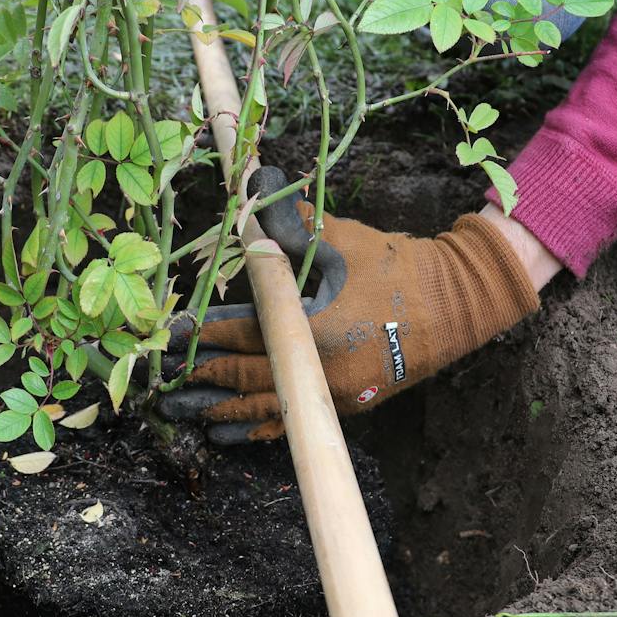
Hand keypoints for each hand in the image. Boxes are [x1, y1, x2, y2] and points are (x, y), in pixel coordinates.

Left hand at [159, 167, 541, 442]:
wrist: (452, 305)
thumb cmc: (393, 267)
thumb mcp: (339, 239)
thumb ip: (290, 221)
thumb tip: (252, 182)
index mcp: (312, 327)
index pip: (245, 334)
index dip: (207, 334)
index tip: (175, 336)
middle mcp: (317, 369)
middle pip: (246, 378)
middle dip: (202, 379)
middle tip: (164, 385)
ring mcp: (331, 393)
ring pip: (264, 408)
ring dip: (222, 412)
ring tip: (186, 415)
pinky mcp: (344, 405)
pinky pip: (291, 423)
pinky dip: (258, 429)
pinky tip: (230, 435)